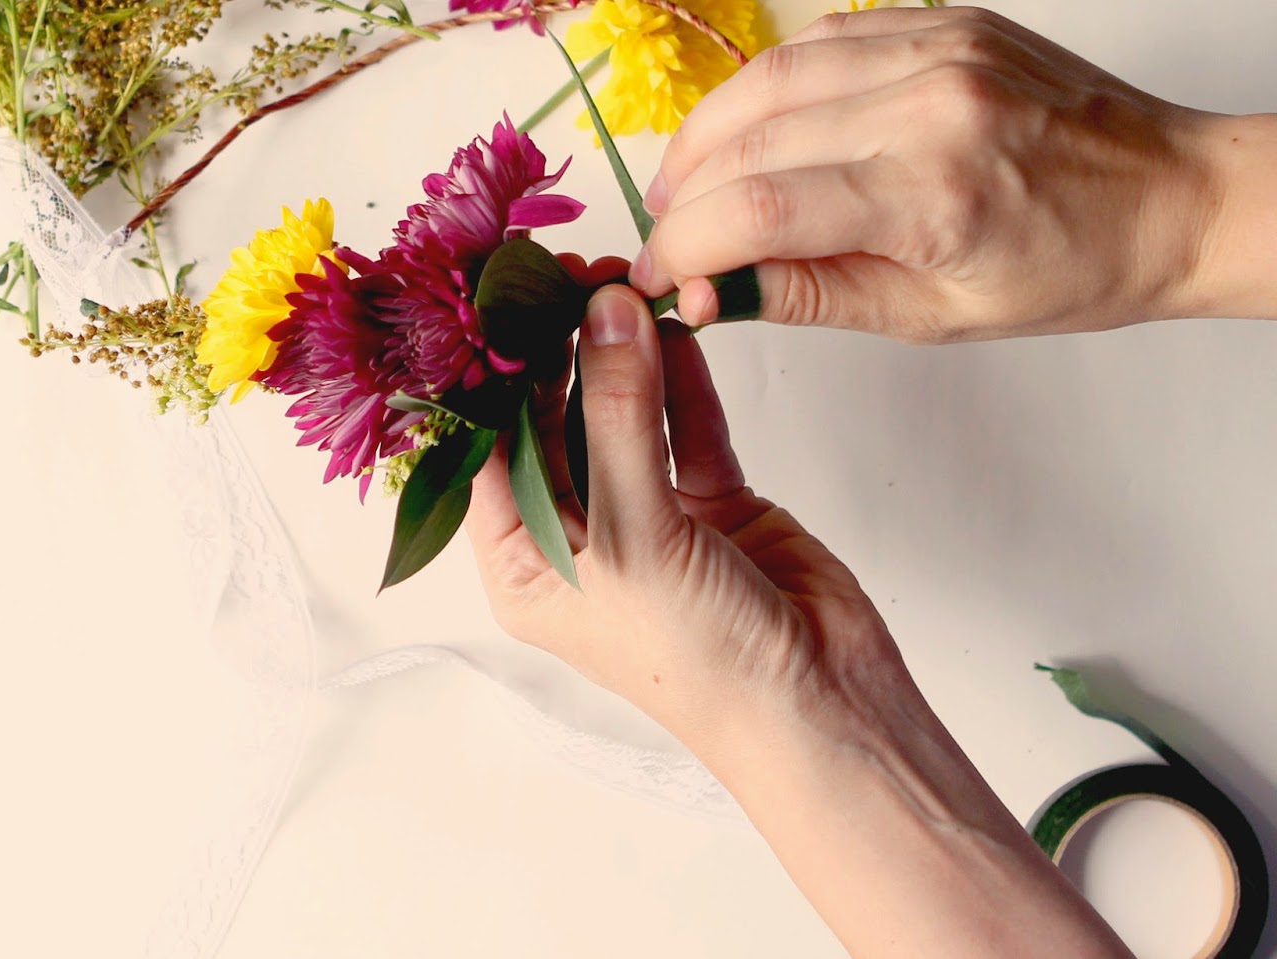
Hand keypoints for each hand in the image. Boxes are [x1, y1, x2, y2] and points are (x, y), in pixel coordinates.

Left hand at [467, 256, 898, 741]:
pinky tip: (675, 330)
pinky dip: (683, 381)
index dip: (488, 378)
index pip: (487, 453)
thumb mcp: (633, 538)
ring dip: (624, 358)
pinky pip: (685, 425)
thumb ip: (618, 420)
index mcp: (526, 566)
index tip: (497, 304)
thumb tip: (604, 316)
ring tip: (623, 290)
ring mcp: (647, 515)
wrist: (821, 706)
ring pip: (621, 416)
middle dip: (558, 355)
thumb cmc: (699, 661)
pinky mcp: (710, 501)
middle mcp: (578, 538)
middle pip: (552, 424)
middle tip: (570, 281)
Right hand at [634, 5, 1240, 341]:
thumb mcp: (934, 316)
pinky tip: (747, 130)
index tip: (661, 276)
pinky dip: (764, 89)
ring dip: (707, 135)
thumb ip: (812, 295)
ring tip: (686, 187)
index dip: (687, 245)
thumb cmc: (1072, 269)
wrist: (1170, 195)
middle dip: (685, 197)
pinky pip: (817, 41)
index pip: (762, 209)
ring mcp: (936, 48)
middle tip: (668, 242)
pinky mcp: (940, 21)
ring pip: (769, 78)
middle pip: (751, 140)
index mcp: (935, 195)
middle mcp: (930, 104)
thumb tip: (712, 292)